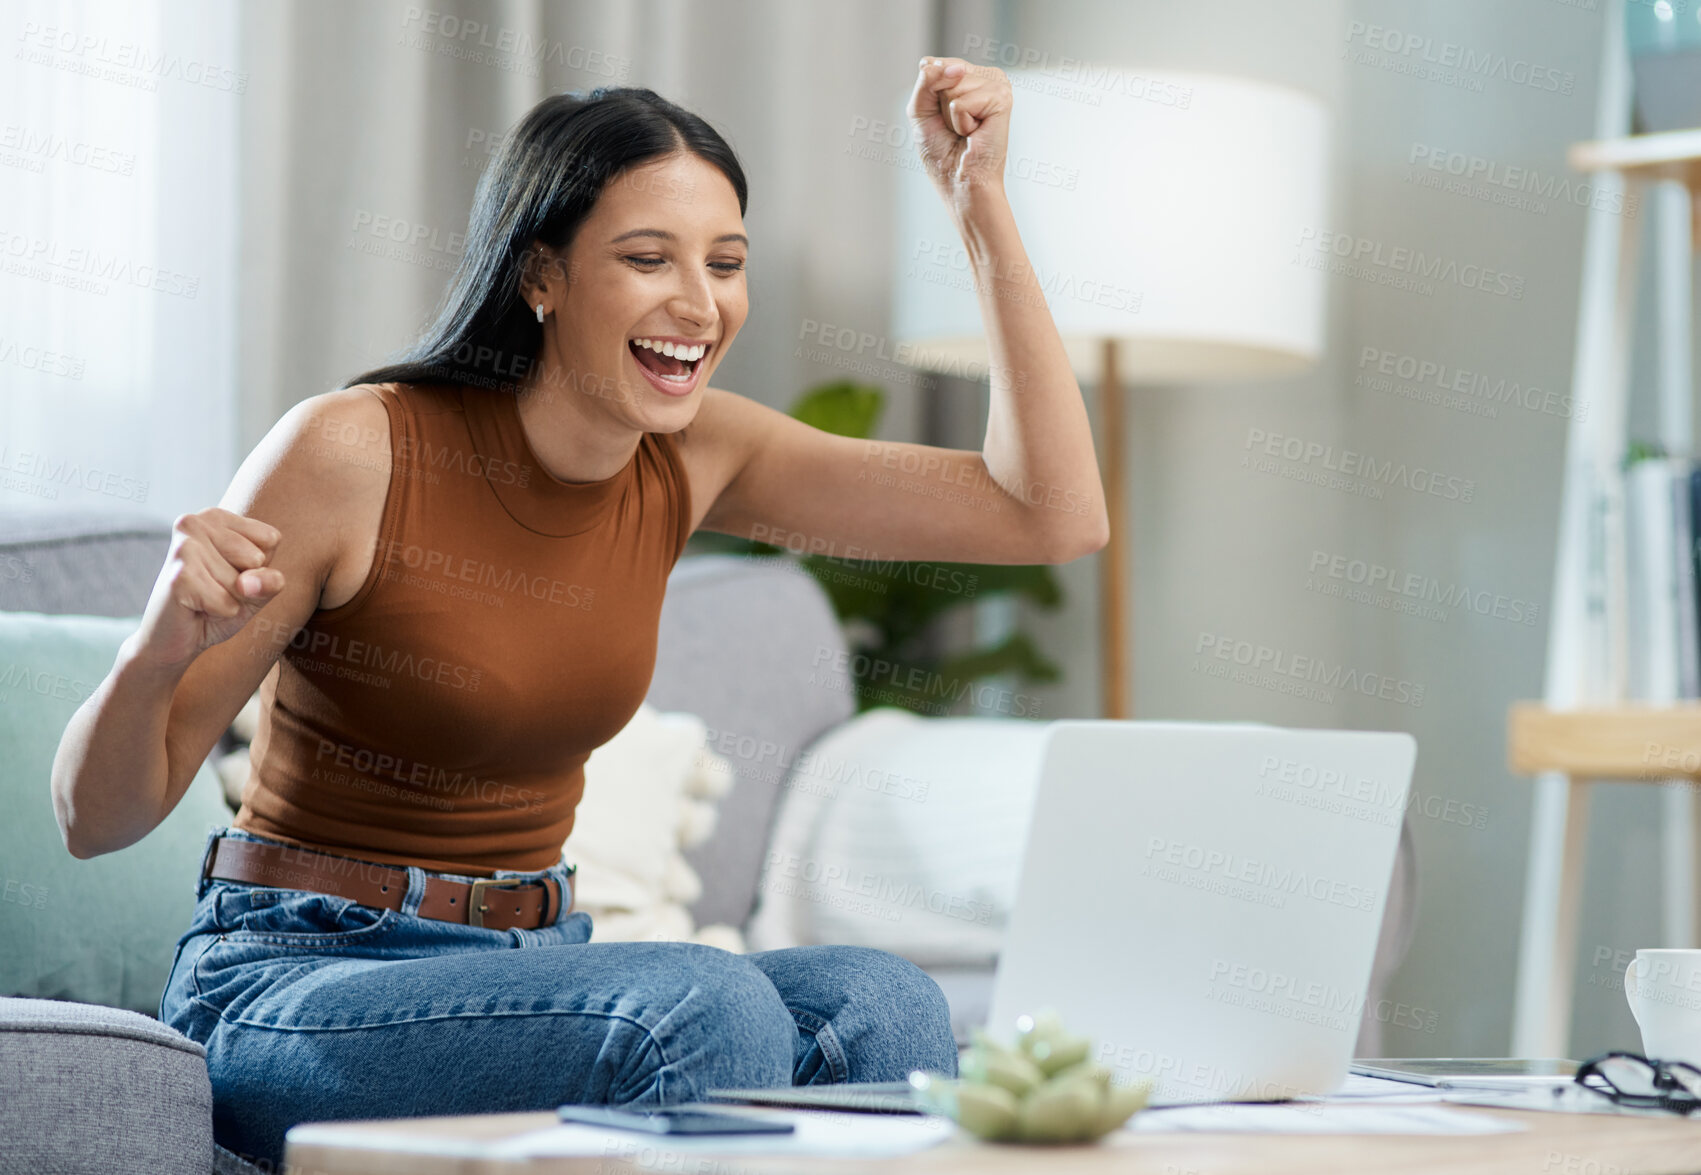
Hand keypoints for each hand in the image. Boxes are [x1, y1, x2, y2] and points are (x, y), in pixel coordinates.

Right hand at [133, 508, 286, 669]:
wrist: (174, 638)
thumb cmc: (217, 606)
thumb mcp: (256, 590)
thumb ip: (269, 581)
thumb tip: (251, 581)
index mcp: (216, 517)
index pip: (270, 539)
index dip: (258, 567)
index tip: (229, 574)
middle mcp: (195, 522)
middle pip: (257, 560)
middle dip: (243, 586)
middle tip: (213, 589)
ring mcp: (183, 547)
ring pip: (242, 583)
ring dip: (229, 600)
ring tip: (203, 598)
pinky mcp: (179, 576)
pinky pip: (228, 603)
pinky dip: (220, 613)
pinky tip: (195, 608)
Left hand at [908, 57, 1011, 198]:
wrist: (961, 182)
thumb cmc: (943, 153)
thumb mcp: (920, 110)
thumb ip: (927, 81)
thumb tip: (955, 68)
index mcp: (966, 75)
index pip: (933, 64)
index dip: (928, 94)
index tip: (940, 117)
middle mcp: (984, 75)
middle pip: (943, 72)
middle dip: (940, 105)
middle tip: (956, 127)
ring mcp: (996, 84)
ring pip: (953, 85)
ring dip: (952, 117)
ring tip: (967, 131)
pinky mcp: (1002, 97)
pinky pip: (961, 103)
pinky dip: (961, 123)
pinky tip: (976, 133)